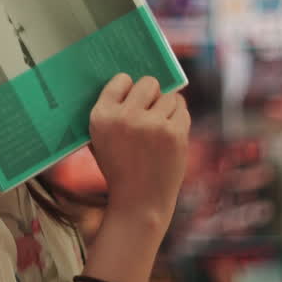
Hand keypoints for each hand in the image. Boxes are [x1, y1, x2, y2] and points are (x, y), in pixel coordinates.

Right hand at [88, 74, 189, 231]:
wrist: (139, 201)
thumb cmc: (118, 168)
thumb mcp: (99, 140)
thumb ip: (108, 112)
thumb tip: (126, 81)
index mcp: (102, 116)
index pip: (121, 80)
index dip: (128, 89)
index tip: (131, 99)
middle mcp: (126, 117)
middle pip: (148, 83)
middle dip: (151, 93)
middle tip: (149, 110)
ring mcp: (153, 125)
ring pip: (169, 96)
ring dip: (166, 107)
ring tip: (158, 127)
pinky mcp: (175, 133)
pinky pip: (182, 108)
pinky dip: (178, 116)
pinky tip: (169, 131)